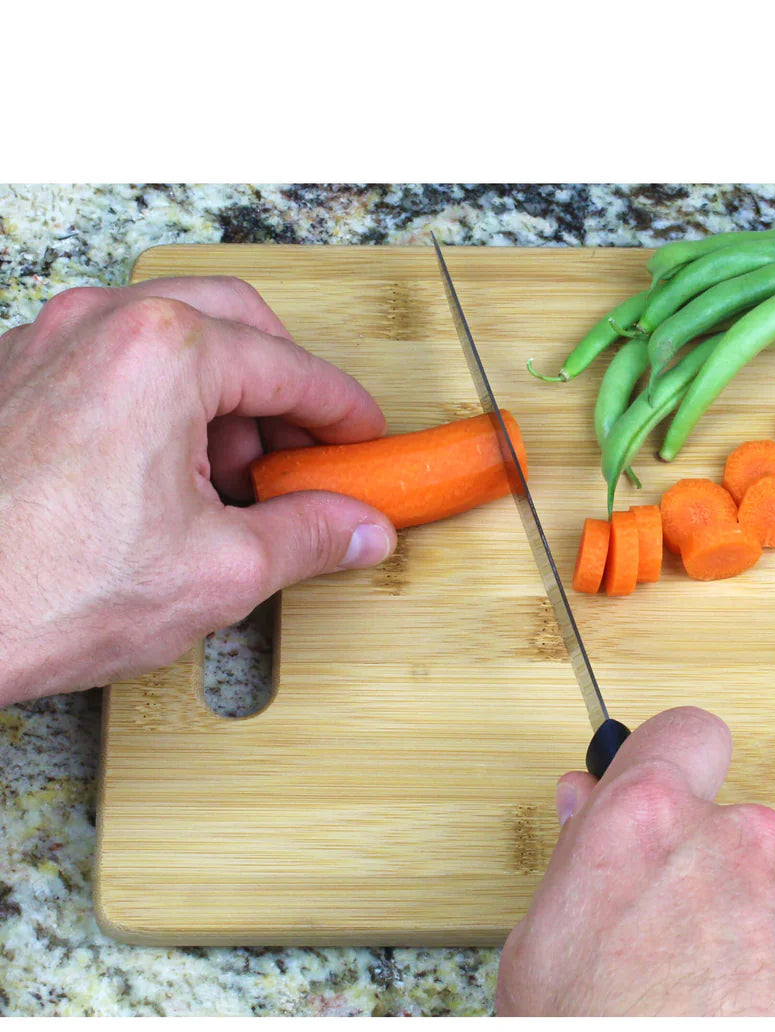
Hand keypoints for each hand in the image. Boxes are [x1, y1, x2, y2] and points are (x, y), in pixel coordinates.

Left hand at [0, 278, 395, 705]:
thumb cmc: (44, 590)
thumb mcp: (221, 571)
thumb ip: (310, 537)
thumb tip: (361, 528)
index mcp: (163, 354)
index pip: (293, 367)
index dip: (345, 412)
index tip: (365, 442)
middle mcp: (101, 326)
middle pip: (236, 324)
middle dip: (285, 389)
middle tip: (306, 454)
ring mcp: (49, 343)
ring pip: (174, 334)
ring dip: (223, 395)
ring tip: (231, 481)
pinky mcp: (16, 375)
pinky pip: (116, 359)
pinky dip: (163, 400)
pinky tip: (168, 475)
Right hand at [496, 707, 774, 1016]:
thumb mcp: (542, 963)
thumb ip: (575, 857)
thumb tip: (587, 795)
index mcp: (650, 828)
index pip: (682, 734)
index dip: (671, 762)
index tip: (665, 794)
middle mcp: (746, 845)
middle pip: (733, 829)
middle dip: (707, 875)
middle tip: (674, 956)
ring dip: (764, 932)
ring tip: (725, 1017)